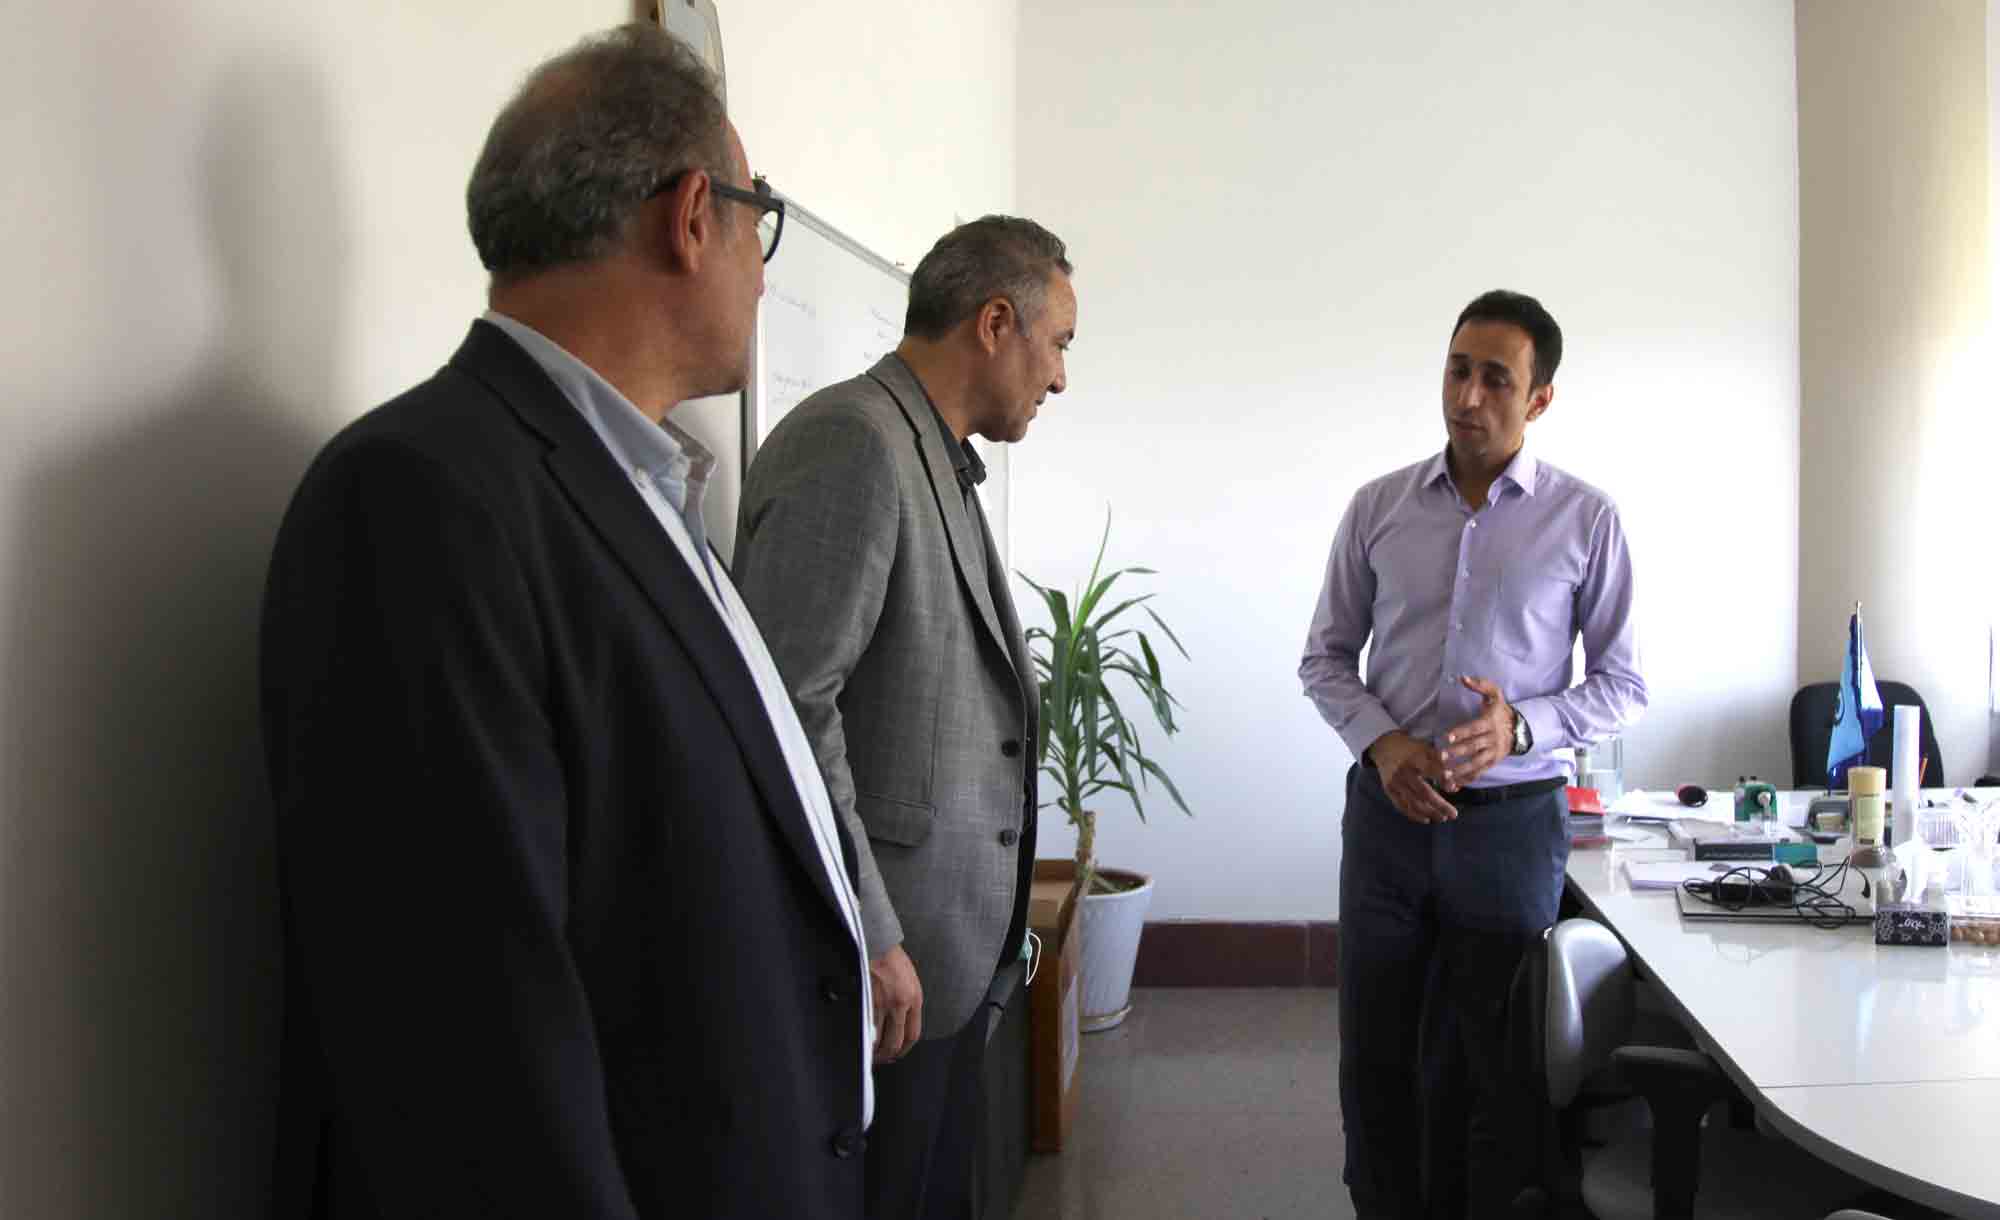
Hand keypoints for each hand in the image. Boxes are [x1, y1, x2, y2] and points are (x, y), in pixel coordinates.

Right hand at [869, 943, 922, 1061]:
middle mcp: (901, 1003)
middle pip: (896, 1042)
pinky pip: (866, 1027)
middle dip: (889, 1055)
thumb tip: (900, 1025)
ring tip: (871, 1055)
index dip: (904, 1049)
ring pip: (879, 1038)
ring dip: (875, 1051)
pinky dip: (864, 1038)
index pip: (912, 1035)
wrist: (878, 943)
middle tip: (883, 1059)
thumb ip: (908, 1003)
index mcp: (915, 998)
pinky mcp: (867, 1000)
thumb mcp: (910, 981)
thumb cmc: (893, 960)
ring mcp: (883, 1003)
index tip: (898, 1053)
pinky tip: (861, 1041)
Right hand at [1369, 730, 1456, 824]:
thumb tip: (1456, 787)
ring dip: (1430, 813)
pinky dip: (1415, 815)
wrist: (1384, 747)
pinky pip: (1402, 806)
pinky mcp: (1389, 790)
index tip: (1454, 788)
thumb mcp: (1426, 748)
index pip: (1431, 770)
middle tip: (1454, 814)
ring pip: (1414, 802)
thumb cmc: (1412, 749)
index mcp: (1415, 758)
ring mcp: (1395, 782)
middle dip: (1440, 805)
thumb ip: (1441, 765)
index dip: (1443, 780)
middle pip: (1424, 792)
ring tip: (1443, 818)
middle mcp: (1403, 771)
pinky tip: (1426, 819)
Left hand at [1440, 676, 1513, 790]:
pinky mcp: (1493, 762)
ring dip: (1461, 770)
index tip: (1447, 737)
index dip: (1461, 732)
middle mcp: (1492, 738)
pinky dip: (1467, 779)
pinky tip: (1454, 785)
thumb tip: (1462, 678)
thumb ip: (1480, 685)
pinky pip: (1480, 772)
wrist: (1519, 728)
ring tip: (1446, 775)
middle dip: (1458, 753)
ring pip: (1477, 763)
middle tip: (1441, 757)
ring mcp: (1493, 752)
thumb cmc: (1500, 709)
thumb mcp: (1494, 694)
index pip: (1474, 728)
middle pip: (1474, 747)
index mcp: (1490, 722)